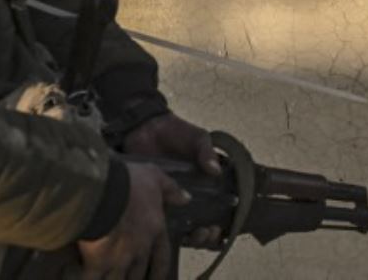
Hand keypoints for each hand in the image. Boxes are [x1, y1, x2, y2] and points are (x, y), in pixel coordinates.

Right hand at [77, 160, 184, 279]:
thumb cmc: (129, 182)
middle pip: (138, 275)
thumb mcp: (154, 177)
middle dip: (133, 279)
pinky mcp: (98, 264)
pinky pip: (92, 279)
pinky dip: (88, 279)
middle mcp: (140, 249)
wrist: (103, 191)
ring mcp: (119, 259)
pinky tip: (84, 275)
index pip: (162, 259)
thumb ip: (170, 189)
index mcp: (155, 230)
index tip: (156, 279)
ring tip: (107, 278)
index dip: (159, 272)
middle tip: (128, 278)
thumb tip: (186, 198)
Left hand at [122, 114, 223, 248]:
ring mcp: (172, 200)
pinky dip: (168, 231)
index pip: (219, 209)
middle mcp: (191, 196)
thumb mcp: (197, 138)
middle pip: (203, 226)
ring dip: (192, 238)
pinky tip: (172, 231)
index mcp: (206, 182)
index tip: (219, 226)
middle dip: (207, 236)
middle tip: (207, 231)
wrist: (146, 129)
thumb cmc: (176, 132)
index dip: (222, 223)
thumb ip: (207, 152)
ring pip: (185, 229)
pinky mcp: (154, 201)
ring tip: (194, 234)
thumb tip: (216, 171)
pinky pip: (162, 222)